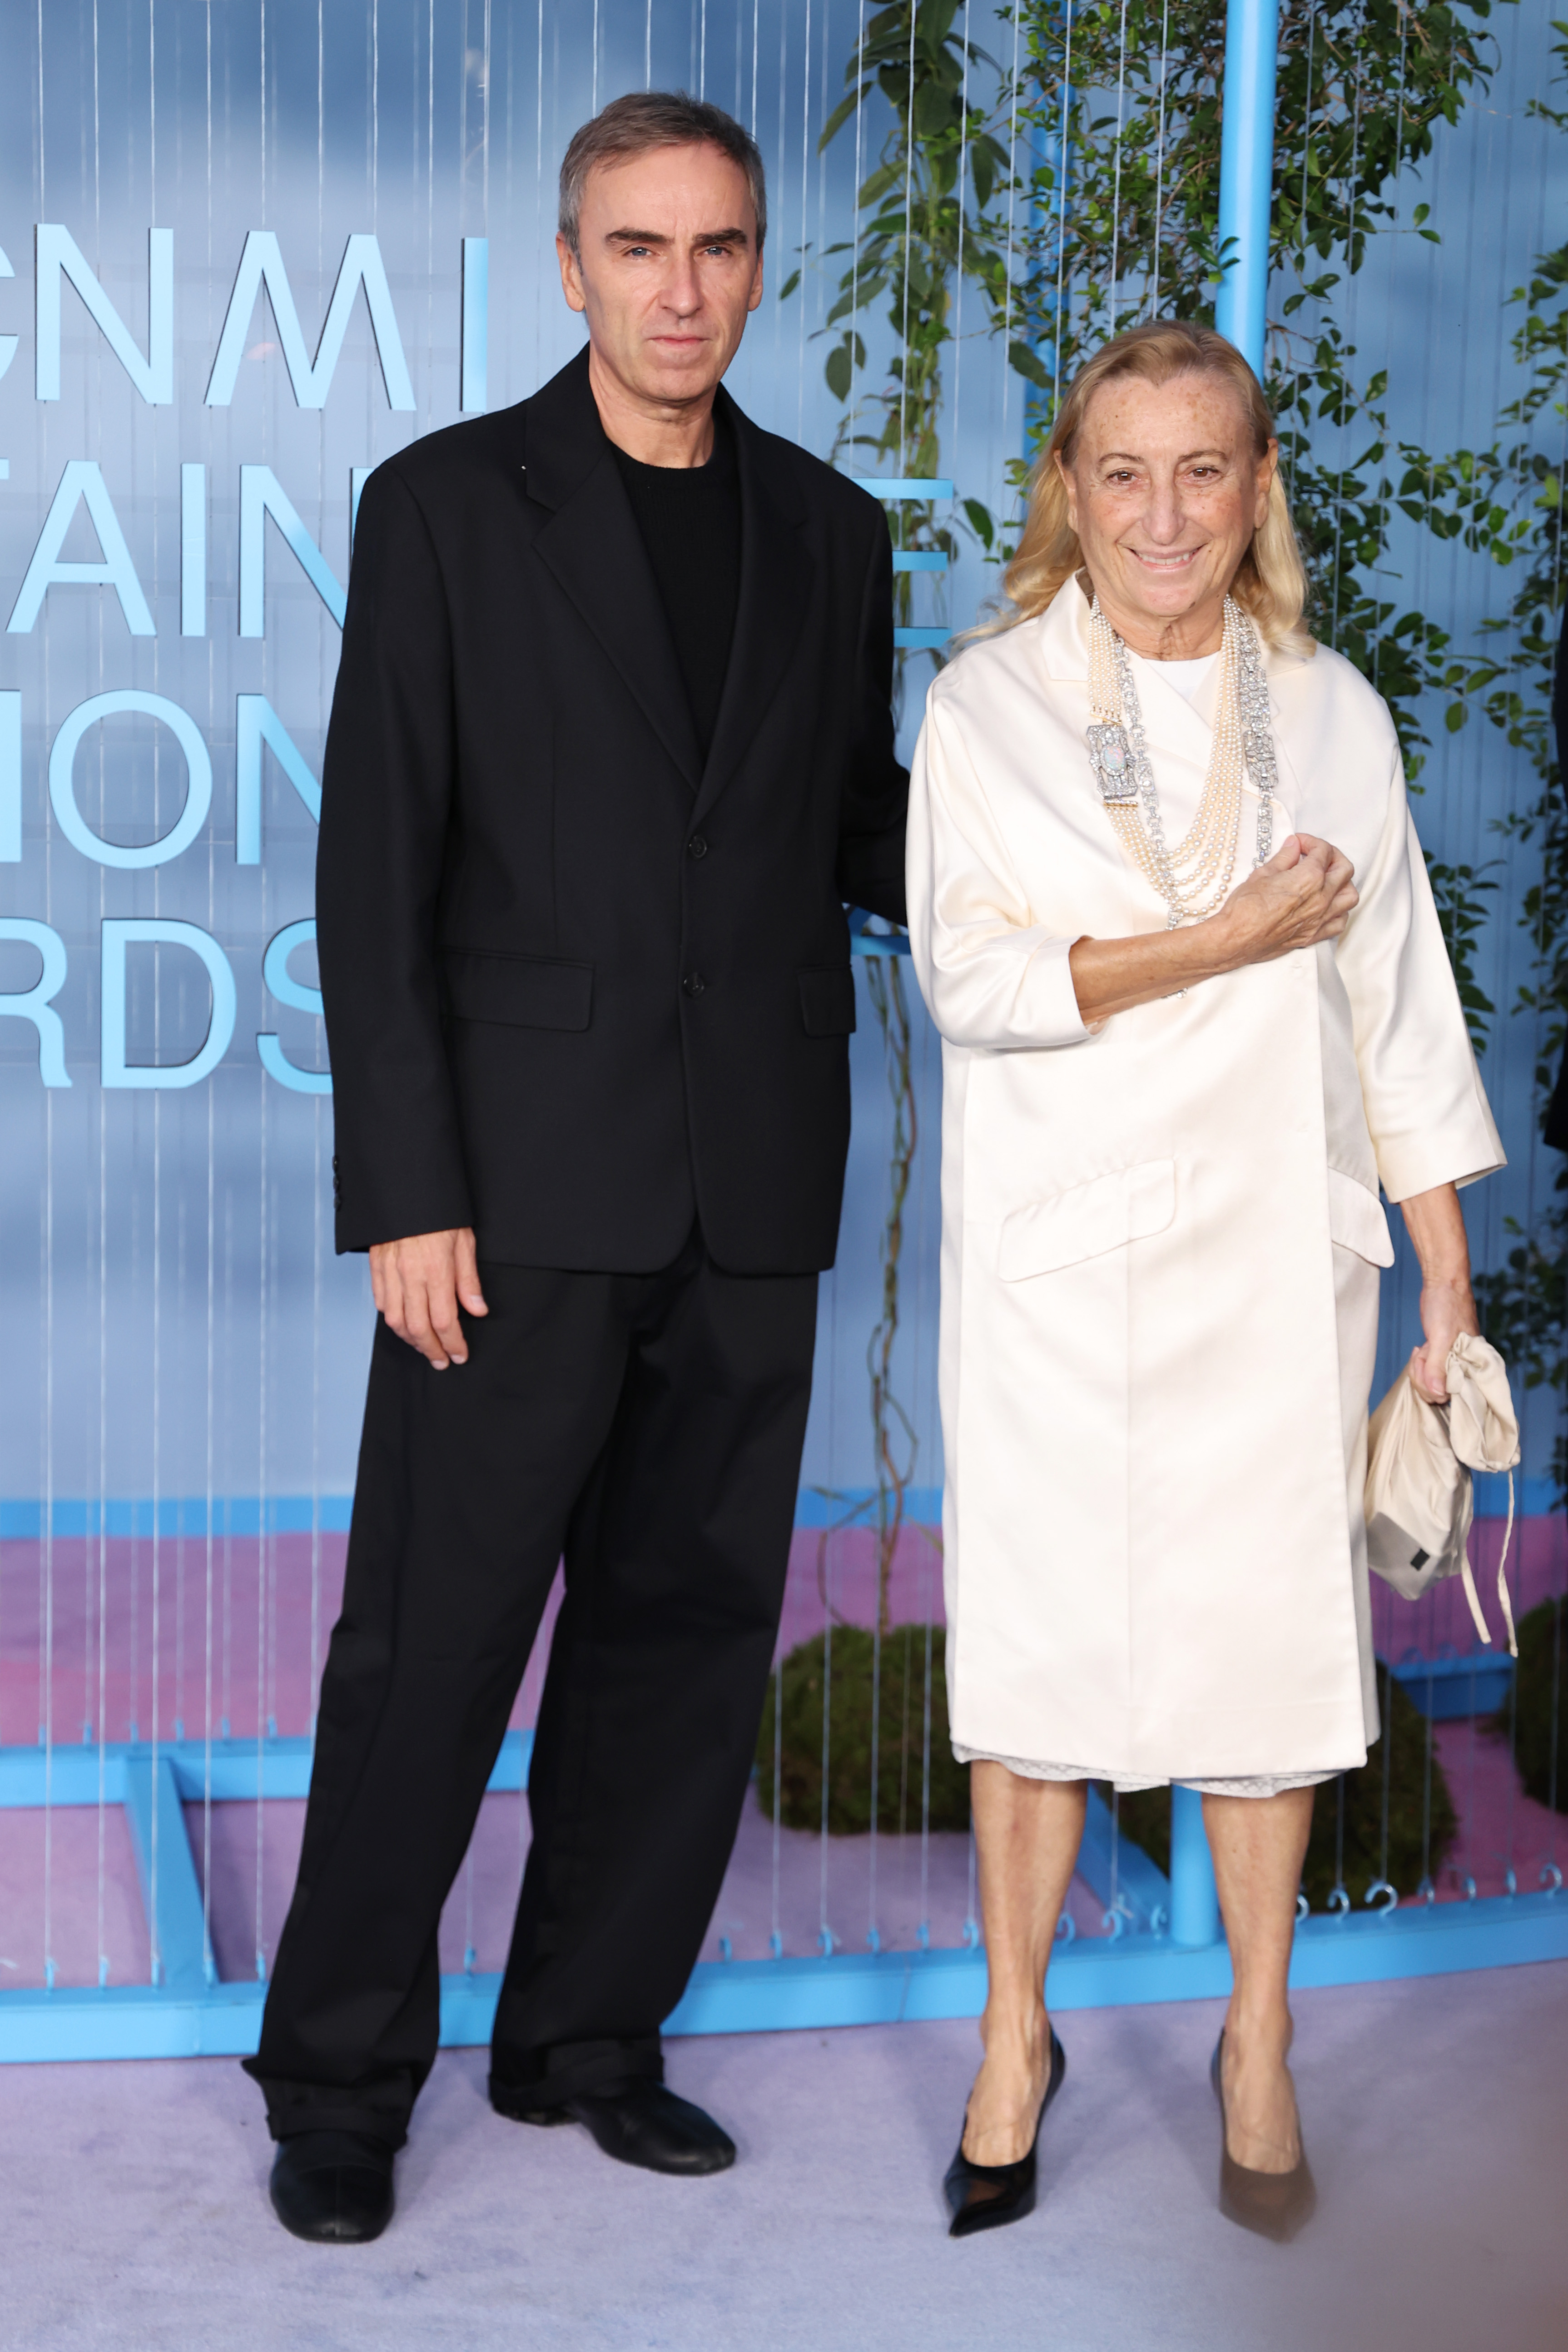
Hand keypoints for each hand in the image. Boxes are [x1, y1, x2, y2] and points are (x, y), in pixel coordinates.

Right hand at [370, 1227, 487, 1368]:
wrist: (405, 1188)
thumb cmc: (439, 1214)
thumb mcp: (464, 1242)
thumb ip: (468, 1281)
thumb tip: (477, 1310)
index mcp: (436, 1271)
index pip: (444, 1321)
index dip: (452, 1343)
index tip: (459, 1354)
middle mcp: (410, 1277)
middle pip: (418, 1328)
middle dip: (432, 1350)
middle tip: (442, 1361)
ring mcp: (390, 1273)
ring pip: (396, 1321)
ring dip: (411, 1340)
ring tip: (425, 1347)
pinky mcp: (376, 1268)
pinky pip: (381, 1303)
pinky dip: (392, 1320)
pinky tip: (404, 1325)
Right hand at [1212, 834, 1357, 970]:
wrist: (1235, 939)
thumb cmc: (1245, 908)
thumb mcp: (1262, 874)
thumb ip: (1284, 858)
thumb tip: (1293, 847)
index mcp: (1309, 878)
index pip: (1323, 851)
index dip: (1310, 842)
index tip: (1299, 843)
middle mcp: (1321, 898)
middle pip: (1344, 869)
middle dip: (1332, 856)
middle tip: (1316, 855)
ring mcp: (1320, 918)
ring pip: (1350, 896)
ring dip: (1343, 883)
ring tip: (1328, 879)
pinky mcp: (1313, 935)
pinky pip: (1340, 922)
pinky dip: (1339, 911)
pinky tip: (1327, 905)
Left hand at [1409, 1280, 1479, 1402]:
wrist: (1442, 1283)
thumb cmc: (1447, 1305)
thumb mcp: (1441, 1337)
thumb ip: (1438, 1365)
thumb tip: (1438, 1393)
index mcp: (1472, 1364)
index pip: (1455, 1395)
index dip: (1436, 1390)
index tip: (1428, 1371)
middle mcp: (1463, 1366)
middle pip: (1439, 1393)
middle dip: (1424, 1376)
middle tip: (1423, 1355)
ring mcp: (1450, 1362)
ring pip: (1429, 1383)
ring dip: (1419, 1367)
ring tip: (1422, 1348)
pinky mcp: (1440, 1356)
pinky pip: (1426, 1371)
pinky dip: (1419, 1362)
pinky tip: (1421, 1348)